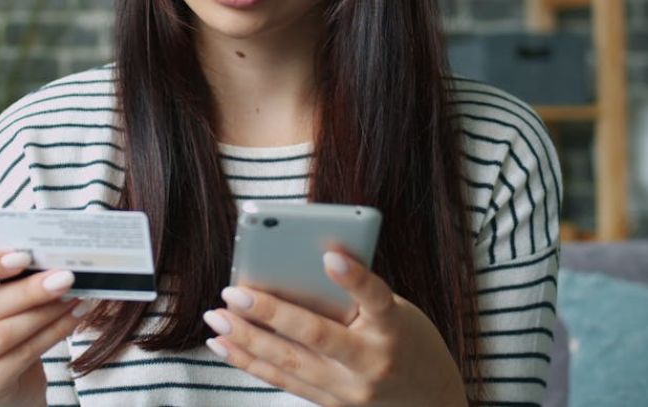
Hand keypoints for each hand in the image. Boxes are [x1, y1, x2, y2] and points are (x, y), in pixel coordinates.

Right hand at [0, 250, 90, 405]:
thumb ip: (7, 277)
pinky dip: (53, 334)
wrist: (6, 378)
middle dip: (30, 291)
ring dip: (45, 313)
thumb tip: (46, 258)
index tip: (22, 256)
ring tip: (73, 297)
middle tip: (64, 278)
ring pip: (5, 334)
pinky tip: (71, 318)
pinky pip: (22, 355)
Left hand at [202, 250, 466, 406]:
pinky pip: (285, 382)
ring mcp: (350, 390)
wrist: (431, 400)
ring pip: (290, 364)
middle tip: (232, 292)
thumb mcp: (395, 311)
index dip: (354, 277)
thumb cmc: (407, 340)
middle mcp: (372, 361)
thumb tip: (294, 269)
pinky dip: (252, 362)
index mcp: (394, 327)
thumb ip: (354, 296)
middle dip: (269, 314)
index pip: (375, 296)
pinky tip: (225, 346)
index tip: (329, 255)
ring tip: (216, 320)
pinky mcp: (332, 405)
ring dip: (247, 341)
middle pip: (316, 336)